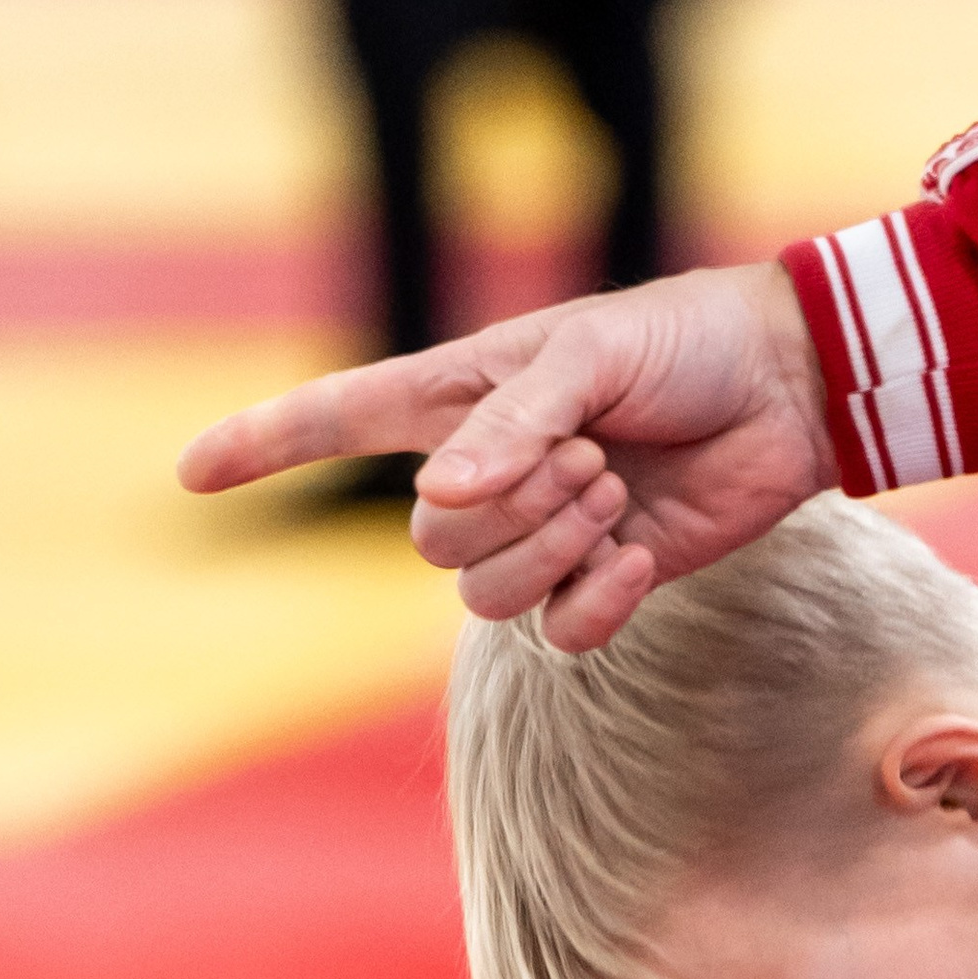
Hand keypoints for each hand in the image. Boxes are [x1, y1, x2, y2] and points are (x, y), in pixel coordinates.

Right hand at [177, 259, 839, 649]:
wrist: (789, 391)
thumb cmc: (686, 344)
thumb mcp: (590, 355)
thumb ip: (513, 424)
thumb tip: (444, 499)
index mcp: (461, 398)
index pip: (337, 423)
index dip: (261, 445)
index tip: (189, 473)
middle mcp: (487, 473)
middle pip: (428, 543)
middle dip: (511, 509)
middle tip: (594, 458)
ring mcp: (542, 532)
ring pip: (482, 595)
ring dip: (553, 548)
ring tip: (617, 493)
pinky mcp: (603, 579)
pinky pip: (557, 634)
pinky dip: (595, 602)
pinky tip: (639, 557)